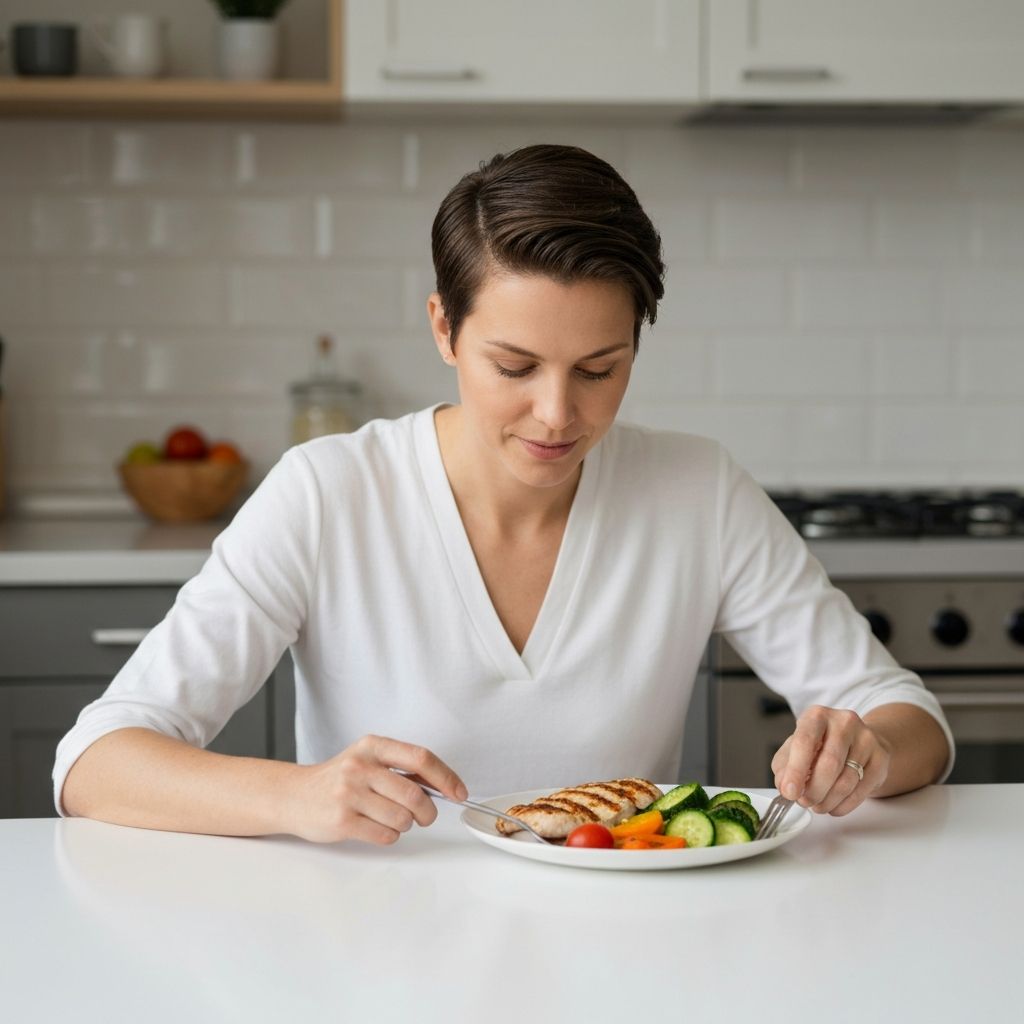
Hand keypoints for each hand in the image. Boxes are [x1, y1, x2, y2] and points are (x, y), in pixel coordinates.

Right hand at [286, 735, 467, 844]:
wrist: (293, 795)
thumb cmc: (338, 780)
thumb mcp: (368, 761)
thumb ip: (402, 769)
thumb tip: (445, 786)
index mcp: (373, 746)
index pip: (421, 758)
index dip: (446, 777)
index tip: (459, 793)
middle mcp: (360, 766)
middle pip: (415, 795)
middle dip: (427, 812)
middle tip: (424, 817)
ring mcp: (349, 793)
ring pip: (402, 819)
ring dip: (405, 825)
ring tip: (390, 819)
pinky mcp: (342, 821)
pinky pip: (385, 835)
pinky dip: (389, 836)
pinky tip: (375, 827)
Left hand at [771, 706, 891, 816]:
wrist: (857, 740)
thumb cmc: (820, 745)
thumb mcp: (795, 748)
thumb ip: (784, 766)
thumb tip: (785, 787)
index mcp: (817, 716)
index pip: (804, 741)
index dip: (796, 770)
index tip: (790, 792)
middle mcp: (843, 722)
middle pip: (829, 763)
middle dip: (814, 790)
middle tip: (804, 802)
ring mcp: (866, 738)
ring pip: (846, 780)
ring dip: (828, 800)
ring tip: (818, 805)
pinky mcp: (881, 757)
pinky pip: (862, 790)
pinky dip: (844, 805)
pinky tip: (834, 806)